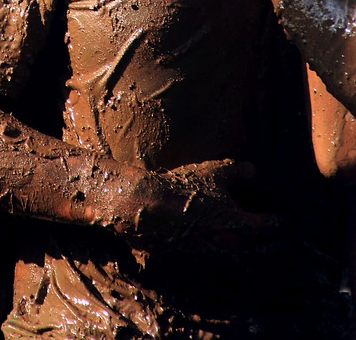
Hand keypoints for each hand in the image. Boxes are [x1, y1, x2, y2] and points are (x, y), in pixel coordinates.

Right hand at [125, 159, 278, 256]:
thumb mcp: (214, 173)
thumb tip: (254, 170)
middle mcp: (234, 247)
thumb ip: (238, 171)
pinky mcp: (204, 264)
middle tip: (285, 237)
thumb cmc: (185, 188)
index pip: (271, 226)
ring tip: (266, 250)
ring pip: (250, 264)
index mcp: (242, 225)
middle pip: (266, 251)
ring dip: (262, 257)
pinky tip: (238, 254)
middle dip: (278, 243)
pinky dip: (241, 263)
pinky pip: (231, 268)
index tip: (287, 216)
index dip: (281, 220)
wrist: (151, 209)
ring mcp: (219, 259)